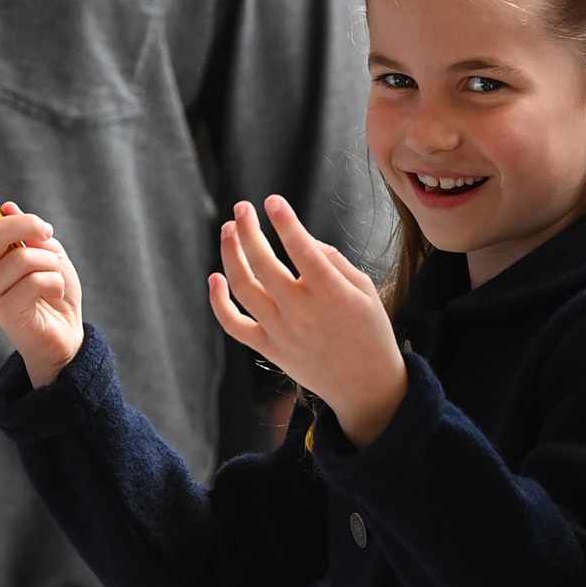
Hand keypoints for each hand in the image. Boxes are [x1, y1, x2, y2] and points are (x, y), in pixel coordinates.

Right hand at [0, 171, 82, 385]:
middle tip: (49, 232)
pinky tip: (53, 297)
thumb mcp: (49, 253)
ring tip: (54, 279)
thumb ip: (29, 233)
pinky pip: (36, 280)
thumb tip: (6, 206)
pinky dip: (56, 284)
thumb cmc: (55, 291)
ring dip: (50, 264)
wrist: (65, 333)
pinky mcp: (1, 310)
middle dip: (29, 226)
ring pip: (22, 257)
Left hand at [209, 196, 405, 446]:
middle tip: (243, 208)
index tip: (272, 201)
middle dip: (248, 229)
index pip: (300, 248)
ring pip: (242, 287)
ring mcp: (280, 331)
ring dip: (230, 254)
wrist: (365, 385)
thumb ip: (334, 261)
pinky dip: (218, 301)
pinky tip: (215, 277)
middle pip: (262, 262)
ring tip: (230, 230)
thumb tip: (302, 240)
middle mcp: (300, 310)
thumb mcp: (365, 289)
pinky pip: (233, 324)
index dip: (284, 221)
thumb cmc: (370, 330)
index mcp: (330, 292)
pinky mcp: (268, 348)